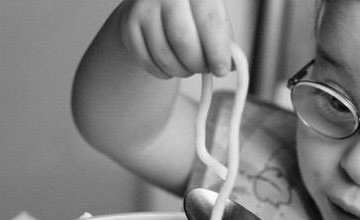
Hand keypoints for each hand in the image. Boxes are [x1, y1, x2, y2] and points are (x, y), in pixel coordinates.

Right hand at [116, 0, 232, 77]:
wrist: (155, 4)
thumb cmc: (190, 13)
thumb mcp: (212, 17)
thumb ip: (224, 40)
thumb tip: (231, 64)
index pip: (210, 23)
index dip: (217, 52)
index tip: (222, 69)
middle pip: (184, 41)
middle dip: (198, 64)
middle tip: (204, 68)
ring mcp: (143, 9)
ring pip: (165, 55)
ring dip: (181, 71)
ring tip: (188, 66)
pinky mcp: (128, 27)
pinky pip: (148, 62)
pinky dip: (163, 72)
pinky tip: (170, 65)